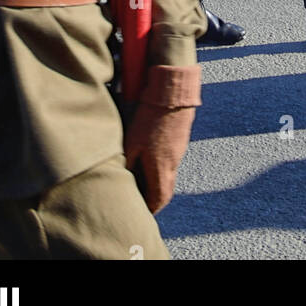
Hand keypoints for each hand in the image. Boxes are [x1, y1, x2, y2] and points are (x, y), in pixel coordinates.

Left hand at [124, 65, 200, 212]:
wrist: (173, 93)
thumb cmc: (149, 117)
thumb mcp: (132, 141)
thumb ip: (129, 164)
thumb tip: (125, 179)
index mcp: (160, 168)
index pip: (159, 199)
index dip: (150, 209)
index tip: (142, 212)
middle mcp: (173, 163)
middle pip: (166, 190)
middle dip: (155, 199)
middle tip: (144, 201)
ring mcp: (178, 150)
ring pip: (169, 174)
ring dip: (157, 180)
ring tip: (143, 178)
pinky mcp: (180, 139)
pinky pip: (171, 159)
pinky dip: (161, 165)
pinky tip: (151, 155)